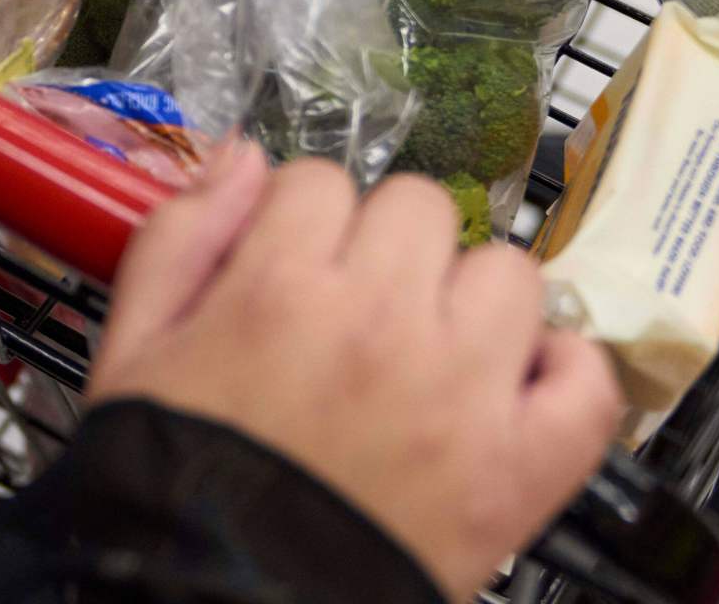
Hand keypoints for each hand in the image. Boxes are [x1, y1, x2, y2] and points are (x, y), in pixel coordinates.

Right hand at [88, 149, 621, 599]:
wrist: (218, 602)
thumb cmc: (177, 479)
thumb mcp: (132, 348)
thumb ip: (180, 237)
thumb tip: (243, 159)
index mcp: (279, 290)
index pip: (318, 181)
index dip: (299, 220)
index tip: (290, 262)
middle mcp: (381, 324)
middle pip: (419, 206)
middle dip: (383, 243)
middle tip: (355, 304)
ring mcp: (464, 394)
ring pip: (507, 272)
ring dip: (469, 297)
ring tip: (429, 349)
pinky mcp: (520, 468)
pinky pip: (586, 378)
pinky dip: (560, 373)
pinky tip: (509, 386)